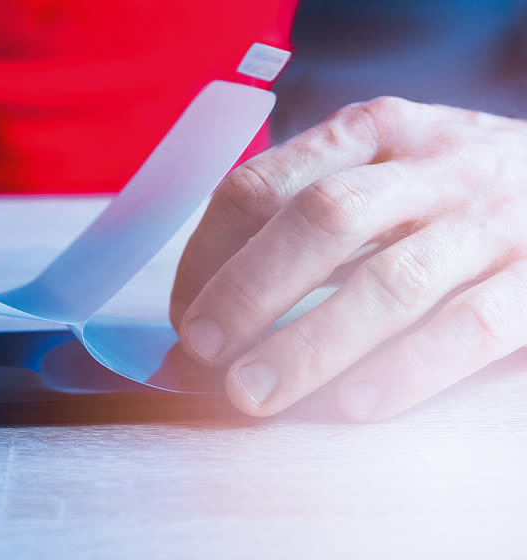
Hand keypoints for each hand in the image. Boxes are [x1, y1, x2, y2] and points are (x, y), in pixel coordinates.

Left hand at [170, 97, 526, 420]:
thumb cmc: (454, 192)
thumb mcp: (384, 170)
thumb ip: (306, 220)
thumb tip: (206, 307)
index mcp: (372, 133)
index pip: (264, 183)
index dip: (209, 253)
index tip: (184, 313)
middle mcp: (430, 167)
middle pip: (322, 218)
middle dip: (250, 289)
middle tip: (202, 349)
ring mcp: (490, 221)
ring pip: (390, 280)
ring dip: (310, 343)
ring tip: (254, 392)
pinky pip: (469, 326)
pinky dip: (407, 369)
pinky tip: (356, 404)